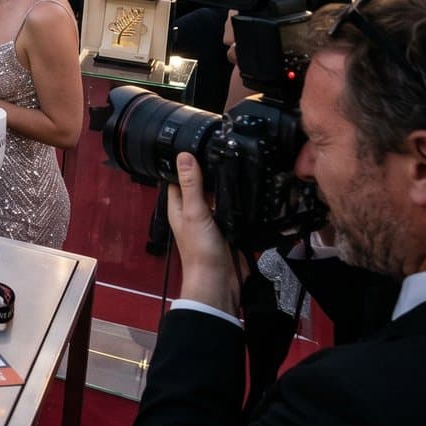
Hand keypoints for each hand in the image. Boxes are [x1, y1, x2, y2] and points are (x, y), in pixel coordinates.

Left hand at [167, 152, 241, 314]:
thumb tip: (183, 156)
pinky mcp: (229, 229)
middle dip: (210, 172)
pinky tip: (248, 190)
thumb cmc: (200, 251)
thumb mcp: (195, 212)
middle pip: (201, 186)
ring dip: (226, 187)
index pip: (178, 178)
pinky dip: (239, 202)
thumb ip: (191, 185)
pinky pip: (233, 211)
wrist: (221, 281)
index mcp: (179, 207)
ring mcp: (212, 221)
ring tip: (237, 164)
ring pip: (219, 197)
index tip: (195, 144)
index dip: (184, 163)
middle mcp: (194, 212)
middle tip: (223, 151)